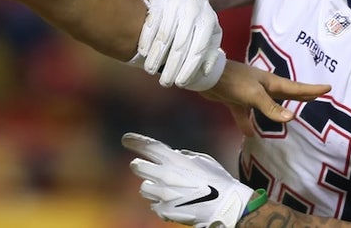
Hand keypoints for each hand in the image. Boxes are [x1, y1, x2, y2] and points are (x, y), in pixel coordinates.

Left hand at [122, 132, 254, 227]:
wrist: (225, 207)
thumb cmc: (217, 181)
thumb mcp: (202, 161)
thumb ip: (183, 157)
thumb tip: (174, 155)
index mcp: (174, 160)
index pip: (148, 146)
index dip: (134, 141)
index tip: (125, 139)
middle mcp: (165, 175)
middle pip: (137, 166)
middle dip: (139, 165)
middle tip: (144, 167)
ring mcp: (163, 194)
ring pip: (144, 187)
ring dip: (151, 186)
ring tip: (167, 189)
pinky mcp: (164, 211)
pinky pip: (154, 205)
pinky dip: (160, 203)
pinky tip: (174, 202)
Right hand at [137, 0, 224, 90]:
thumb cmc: (199, 17)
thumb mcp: (212, 31)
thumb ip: (211, 51)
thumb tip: (206, 72)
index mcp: (207, 21)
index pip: (198, 49)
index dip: (189, 68)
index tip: (180, 83)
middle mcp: (193, 12)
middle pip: (180, 45)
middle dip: (171, 67)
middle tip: (164, 82)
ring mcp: (175, 5)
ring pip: (164, 36)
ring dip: (156, 56)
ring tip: (150, 70)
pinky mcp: (160, 1)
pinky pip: (151, 23)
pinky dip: (146, 39)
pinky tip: (143, 52)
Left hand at [203, 61, 330, 134]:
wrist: (206, 77)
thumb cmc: (233, 81)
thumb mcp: (254, 95)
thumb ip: (271, 107)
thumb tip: (291, 118)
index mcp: (270, 83)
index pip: (296, 88)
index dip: (311, 90)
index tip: (327, 88)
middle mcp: (262, 87)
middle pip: (285, 93)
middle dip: (301, 95)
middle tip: (316, 96)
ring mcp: (249, 93)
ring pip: (267, 104)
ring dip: (276, 109)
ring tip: (288, 115)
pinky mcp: (236, 99)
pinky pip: (245, 114)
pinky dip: (247, 123)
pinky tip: (249, 133)